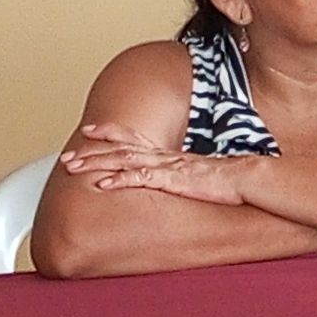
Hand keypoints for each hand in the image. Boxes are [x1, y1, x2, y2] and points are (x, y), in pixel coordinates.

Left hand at [56, 124, 257, 207]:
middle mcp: (164, 157)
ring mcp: (166, 167)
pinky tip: (101, 185)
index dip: (111, 134)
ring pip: (122, 161)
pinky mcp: (172, 180)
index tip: (91, 131)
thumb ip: (187, 178)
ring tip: (73, 167)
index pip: (135, 140)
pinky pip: (139, 179)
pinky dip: (118, 181)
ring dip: (96, 163)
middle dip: (91, 152)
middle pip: (120, 150)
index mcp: (170, 156)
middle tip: (67, 156)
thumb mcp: (202, 177)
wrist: (250, 178)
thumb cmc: (230, 181)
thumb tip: (182, 183)